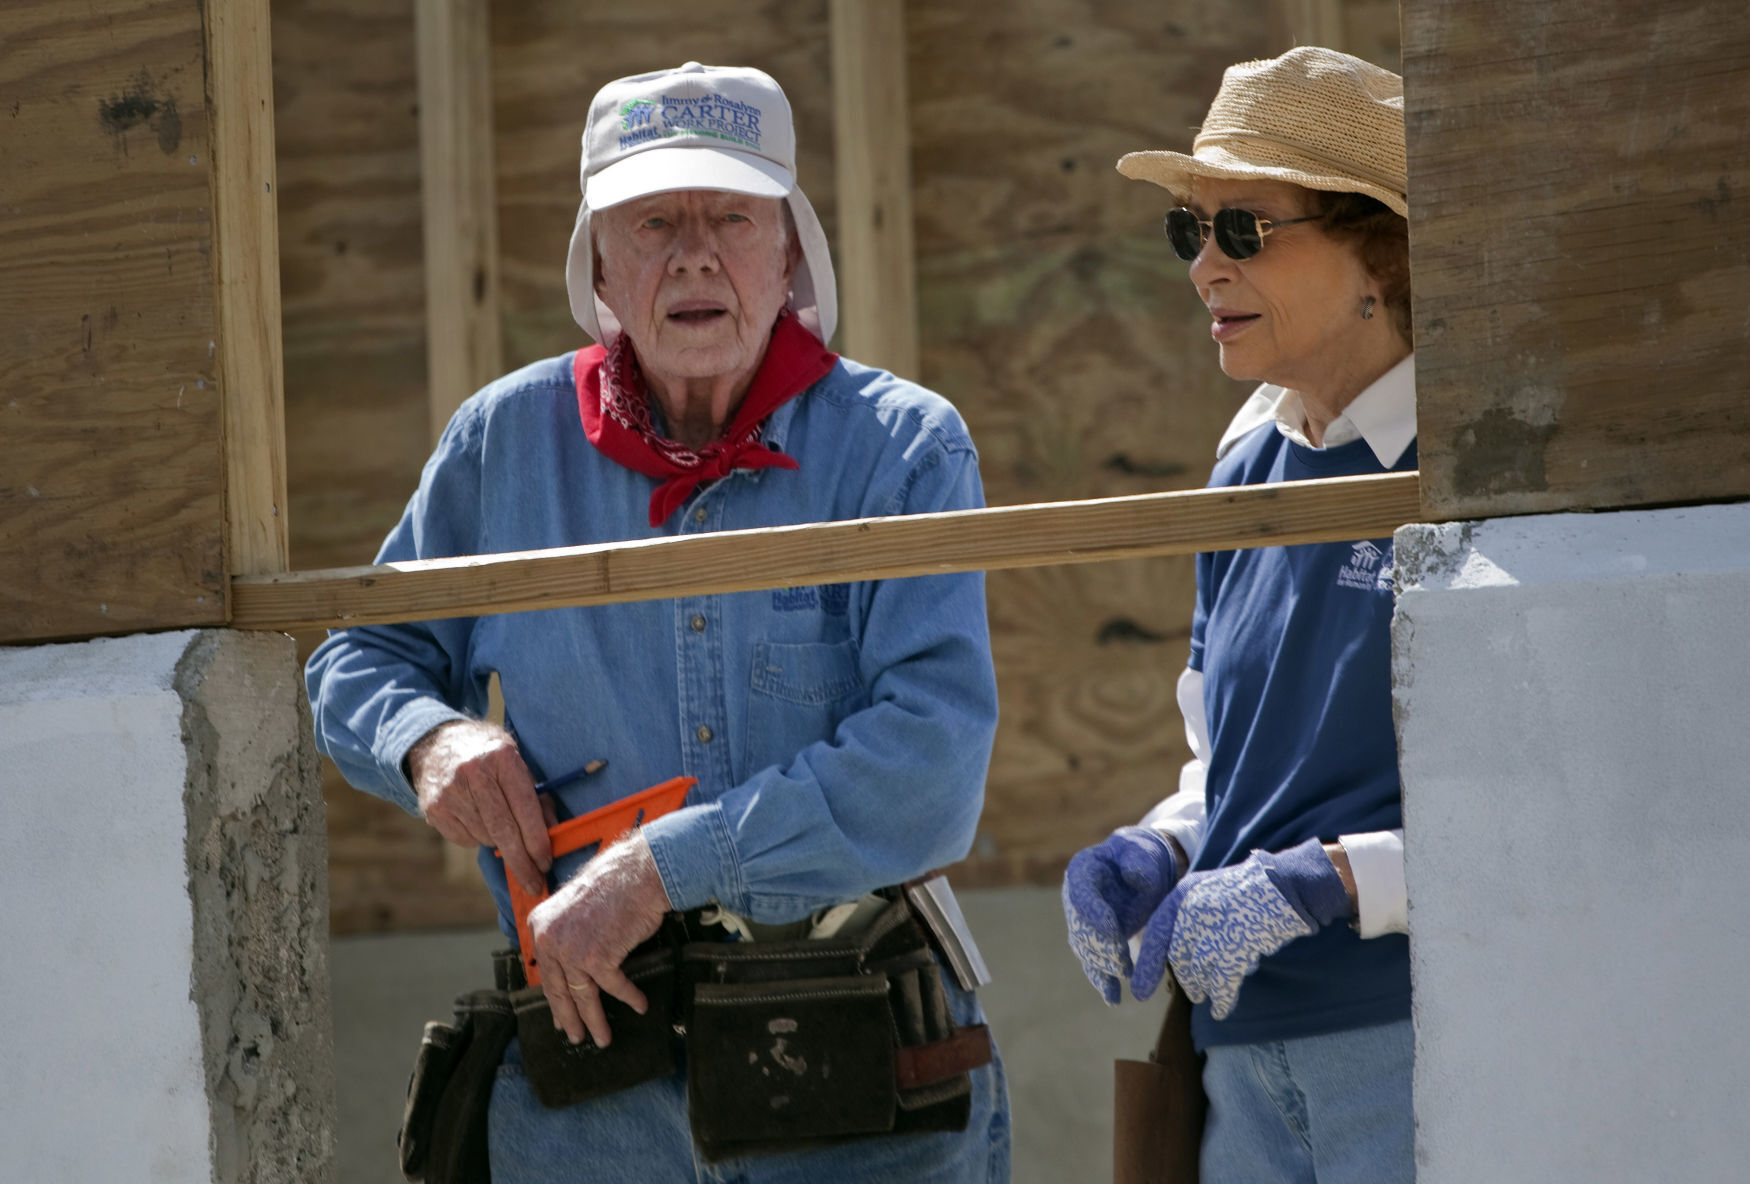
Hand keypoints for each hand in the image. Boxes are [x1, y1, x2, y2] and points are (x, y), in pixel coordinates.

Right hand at [406, 720, 550, 895]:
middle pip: (503, 830)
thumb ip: (537, 798)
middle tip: (534, 884)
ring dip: (498, 843)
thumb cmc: (489, 759)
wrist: (437, 745)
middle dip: (522, 863)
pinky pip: (464, 839)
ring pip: (485, 837)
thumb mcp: (517, 764)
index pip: (524, 808)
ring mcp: (450, 791)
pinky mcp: (433, 807)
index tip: (546, 864)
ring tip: (499, 824)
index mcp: (502, 757)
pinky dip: (476, 838)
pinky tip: (476, 819)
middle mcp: (474, 772)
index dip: (537, 840)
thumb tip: (555, 836)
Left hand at [528, 830, 671, 1046]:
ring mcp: (572, 951)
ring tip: (602, 1038)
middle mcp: (550, 939)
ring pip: (583, 996)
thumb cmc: (613, 887)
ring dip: (595, 1020)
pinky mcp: (597, 958)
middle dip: (569, 1018)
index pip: (546, 972)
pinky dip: (630, 997)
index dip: (555, 999)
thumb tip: (569, 970)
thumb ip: (566, 935)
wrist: (637, 874)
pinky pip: (615, 986)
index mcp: (540, 926)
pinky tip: (639, 1005)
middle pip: (559, 990)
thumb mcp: (575, 909)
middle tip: (575, 1036)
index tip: (560, 1017)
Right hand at [1062, 827, 1182, 1003]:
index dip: (1094, 915)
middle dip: (1101, 946)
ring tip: (1126, 973)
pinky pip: (1094, 962)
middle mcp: (1076, 896)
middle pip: (1080, 927)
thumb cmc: (1144, 855)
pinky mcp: (1095, 939)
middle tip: (1124, 961)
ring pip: (1086, 948)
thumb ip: (1138, 859)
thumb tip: (1133, 875)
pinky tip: (1113, 998)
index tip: (1115, 931)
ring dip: (1104, 964)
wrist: (1147, 868)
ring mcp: (1083, 920)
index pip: (1080, 894)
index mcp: (1082, 870)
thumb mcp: (1143, 850)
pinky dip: (1103, 980)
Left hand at [1133, 838, 1351, 1017]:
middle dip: (1186, 977)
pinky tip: (1222, 1009)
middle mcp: (1192, 910)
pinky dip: (1222, 1000)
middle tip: (1194, 991)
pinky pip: (1221, 983)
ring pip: (1197, 972)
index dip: (1147, 965)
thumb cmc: (1253, 890)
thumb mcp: (1211, 893)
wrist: (1287, 884)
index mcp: (1184, 894)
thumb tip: (1180, 952)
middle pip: (1177, 957)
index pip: (1155, 934)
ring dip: (1203, 987)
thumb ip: (1193, 918)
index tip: (1139, 991)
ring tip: (1209, 993)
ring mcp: (1213, 928)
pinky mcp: (1235, 946)